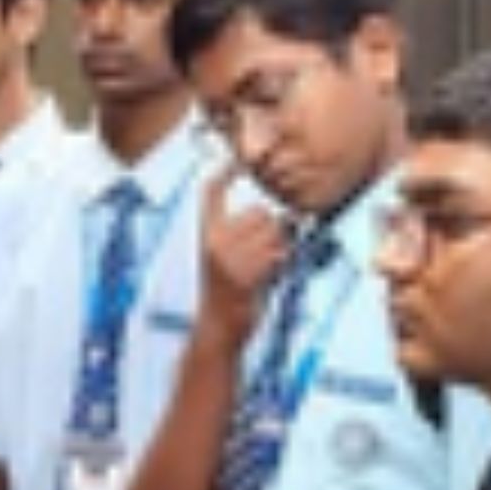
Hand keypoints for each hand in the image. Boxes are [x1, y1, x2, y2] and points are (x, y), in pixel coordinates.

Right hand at [199, 169, 290, 339]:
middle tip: (263, 256)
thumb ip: (242, 236)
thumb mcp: (225, 258)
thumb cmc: (228, 293)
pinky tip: (269, 278)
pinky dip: (281, 265)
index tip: (236, 162)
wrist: (219, 327)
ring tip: (265, 269)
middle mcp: (215, 242)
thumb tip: (283, 220)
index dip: (224, 173)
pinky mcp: (245, 274)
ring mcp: (229, 258)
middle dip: (272, 230)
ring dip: (280, 249)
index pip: (211, 193)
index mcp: (208, 234)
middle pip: (260, 213)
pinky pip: (278, 254)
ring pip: (273, 232)